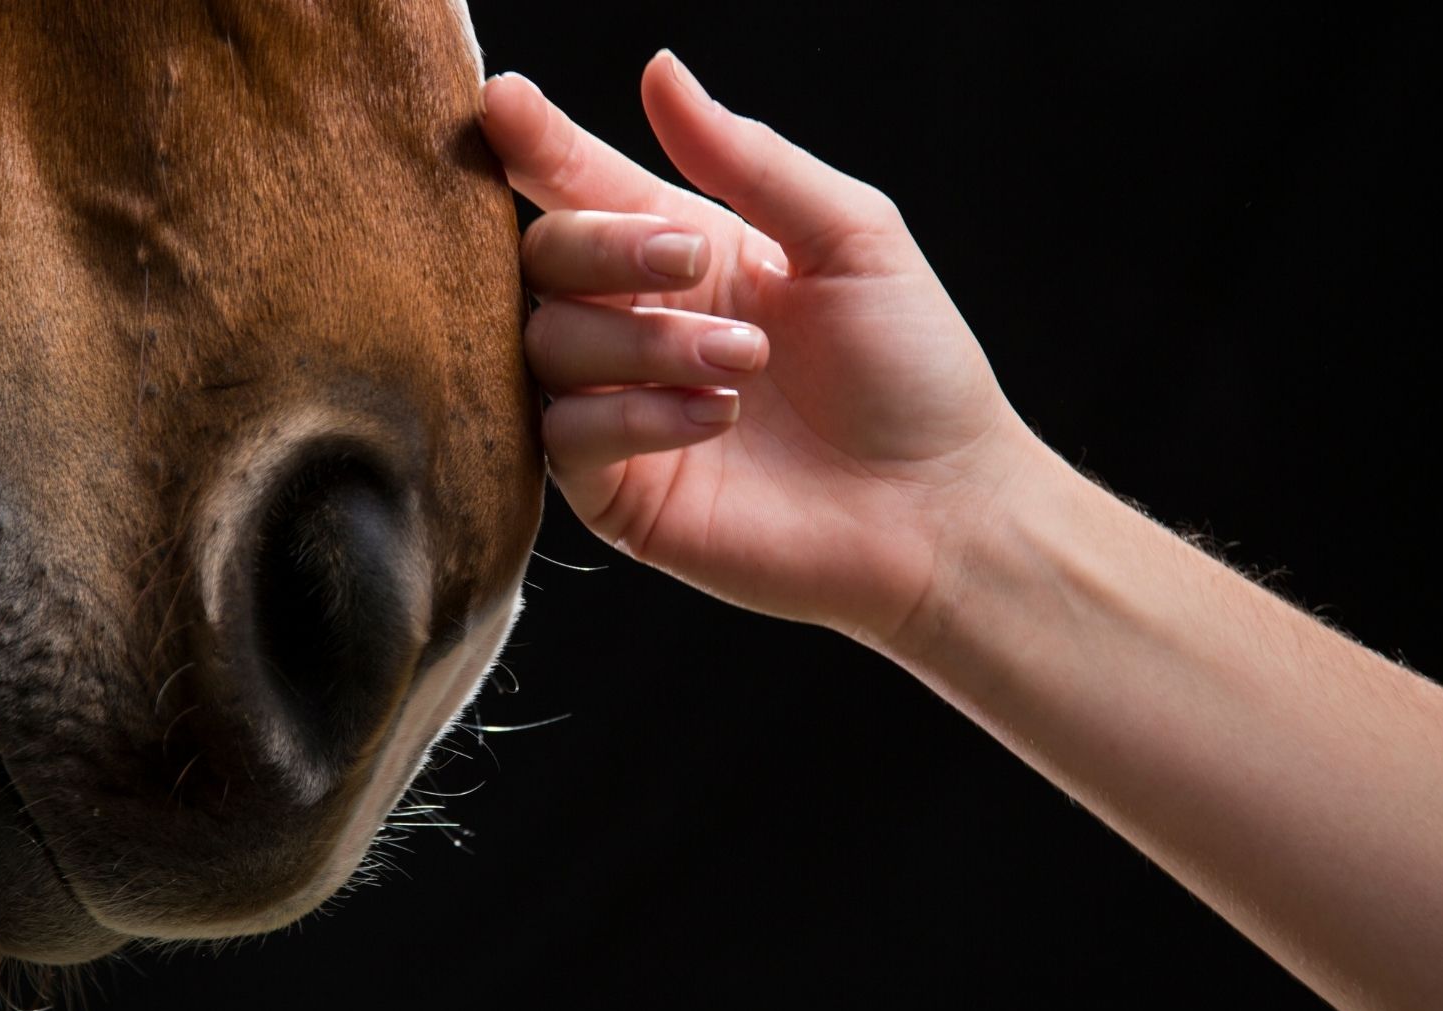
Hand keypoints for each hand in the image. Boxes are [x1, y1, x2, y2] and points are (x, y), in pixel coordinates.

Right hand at [481, 52, 1044, 644]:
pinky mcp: (615, 492)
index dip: (537, 143)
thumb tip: (659, 71)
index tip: (504, 101)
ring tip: (744, 362)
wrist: (939, 508)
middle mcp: (638, 323)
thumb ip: (750, 160)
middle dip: (605, 245)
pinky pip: (565, 435)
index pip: (584, 185)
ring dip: (643, 339)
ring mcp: (618, 408)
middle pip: (544, 256)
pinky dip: (632, 414)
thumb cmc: (910, 371)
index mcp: (684, 252)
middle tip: (690, 258)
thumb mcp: (852, 237)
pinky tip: (715, 419)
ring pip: (548, 343)